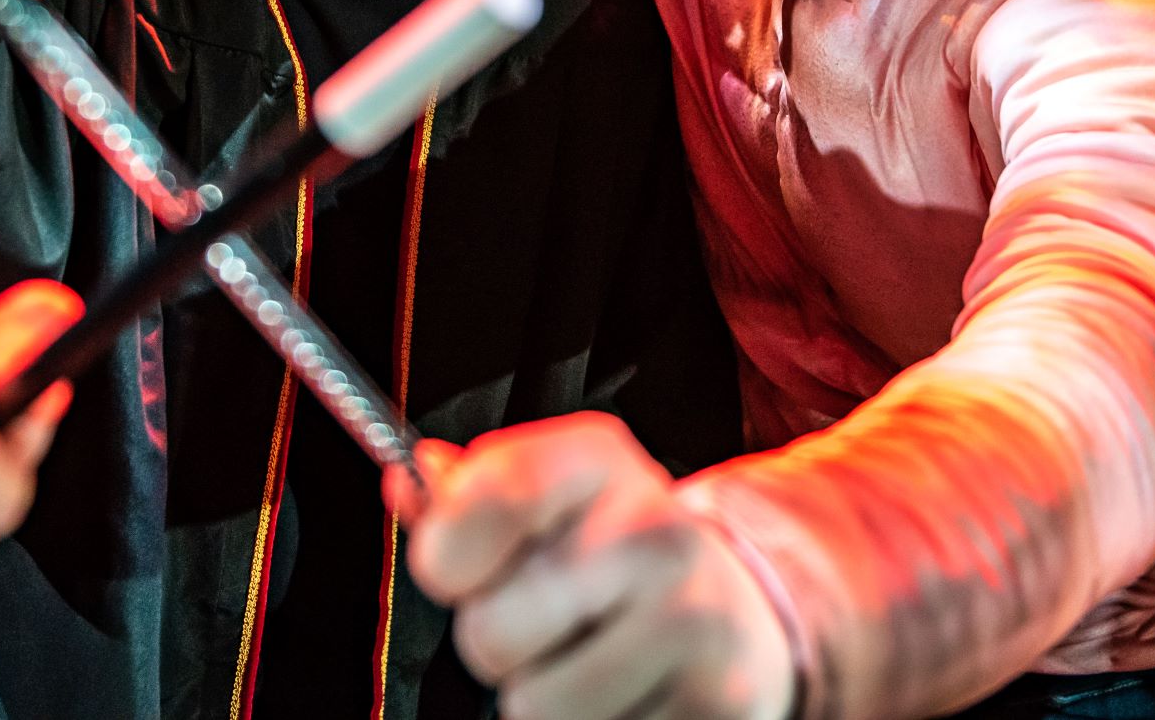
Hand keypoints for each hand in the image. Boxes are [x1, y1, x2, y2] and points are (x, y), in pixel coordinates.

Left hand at [390, 414, 795, 719]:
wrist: (745, 608)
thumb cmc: (619, 553)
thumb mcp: (552, 496)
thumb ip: (472, 496)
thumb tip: (409, 484)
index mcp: (597, 460)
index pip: (473, 510)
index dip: (446, 557)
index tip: (465, 567)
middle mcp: (654, 529)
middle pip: (489, 632)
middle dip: (500, 645)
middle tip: (547, 625)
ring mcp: (694, 619)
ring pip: (536, 709)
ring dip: (548, 700)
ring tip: (590, 662)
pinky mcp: (719, 702)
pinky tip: (632, 693)